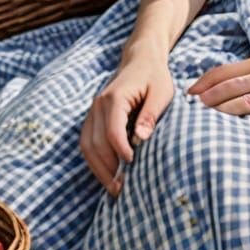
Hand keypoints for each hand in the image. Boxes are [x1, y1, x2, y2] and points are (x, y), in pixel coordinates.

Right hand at [80, 51, 174, 194]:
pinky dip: (96, 161)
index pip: (112, 130)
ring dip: (99, 169)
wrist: (141, 61)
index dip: (120, 151)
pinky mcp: (93, 118)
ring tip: (115, 188)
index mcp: (115, 97)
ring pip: (87, 146)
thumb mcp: (161, 92)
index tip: (133, 167)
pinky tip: (109, 174)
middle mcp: (98, 104)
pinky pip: (87, 143)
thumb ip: (150, 114)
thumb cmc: (155, 77)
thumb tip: (140, 139)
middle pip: (95, 143)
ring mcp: (93, 111)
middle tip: (123, 189)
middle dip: (107, 168)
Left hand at [188, 52, 249, 141]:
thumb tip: (217, 87)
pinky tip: (227, 138)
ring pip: (235, 107)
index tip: (188, 95)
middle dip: (203, 101)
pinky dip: (238, 131)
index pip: (224, 71)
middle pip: (226, 88)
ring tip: (201, 127)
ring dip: (215, 117)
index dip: (202, 83)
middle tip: (187, 113)